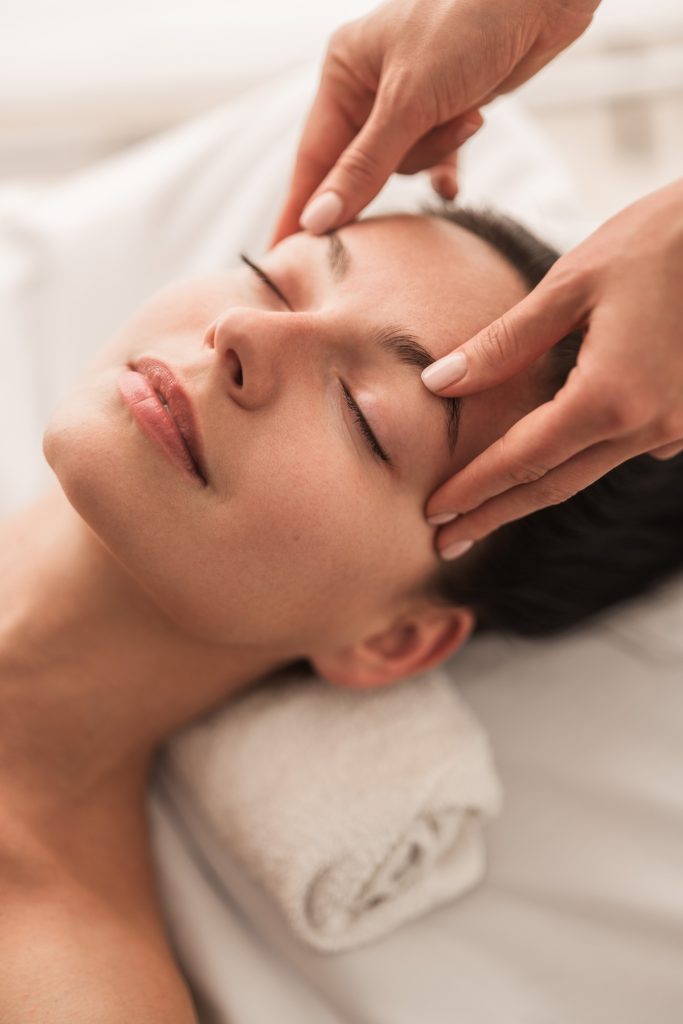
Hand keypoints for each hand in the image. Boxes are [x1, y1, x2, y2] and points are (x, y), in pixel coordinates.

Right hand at [271, 0, 598, 242]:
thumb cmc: (469, 27)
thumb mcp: (409, 102)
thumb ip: (364, 168)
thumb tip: (318, 221)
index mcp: (343, 71)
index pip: (313, 157)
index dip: (301, 209)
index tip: (282, 256)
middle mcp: (368, 85)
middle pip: (361, 167)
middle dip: (397, 165)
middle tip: (421, 155)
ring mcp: (408, 99)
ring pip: (403, 165)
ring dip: (436, 151)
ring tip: (468, 115)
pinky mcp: (445, 109)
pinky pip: (434, 159)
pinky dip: (446, 165)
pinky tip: (455, 182)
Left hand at [421, 178, 682, 558]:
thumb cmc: (660, 240)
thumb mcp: (571, 282)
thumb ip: (504, 342)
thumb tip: (438, 383)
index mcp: (612, 396)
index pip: (523, 459)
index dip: (473, 490)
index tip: (431, 515)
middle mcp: (648, 427)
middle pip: (553, 485)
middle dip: (493, 514)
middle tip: (444, 542)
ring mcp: (675, 428)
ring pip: (587, 471)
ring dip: (532, 492)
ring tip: (483, 510)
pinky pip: (621, 450)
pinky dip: (576, 460)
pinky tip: (547, 462)